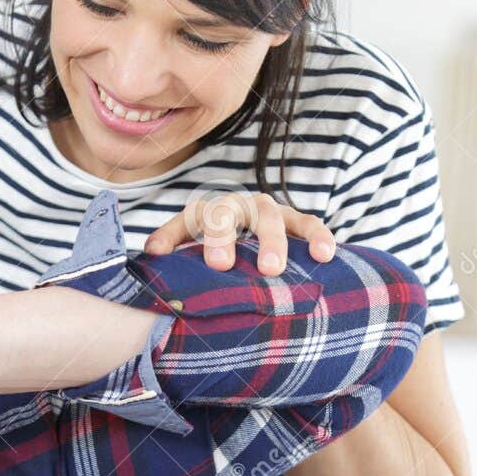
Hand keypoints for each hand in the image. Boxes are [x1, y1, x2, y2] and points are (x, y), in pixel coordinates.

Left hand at [144, 189, 335, 272]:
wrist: (248, 229)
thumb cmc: (214, 244)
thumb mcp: (190, 240)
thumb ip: (171, 246)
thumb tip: (151, 255)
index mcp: (209, 212)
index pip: (196, 217)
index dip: (189, 235)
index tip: (195, 261)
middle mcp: (239, 206)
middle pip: (231, 214)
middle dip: (227, 239)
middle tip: (222, 268)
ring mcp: (269, 211)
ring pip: (273, 218)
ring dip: (274, 242)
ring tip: (274, 270)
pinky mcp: (296, 221)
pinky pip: (309, 225)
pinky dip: (318, 237)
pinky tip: (325, 255)